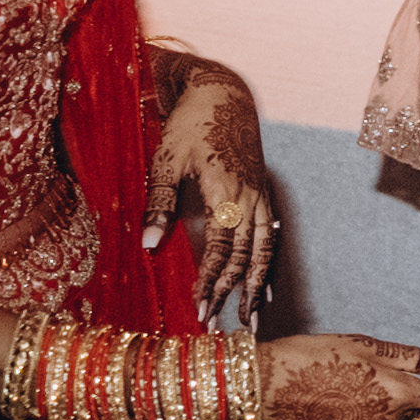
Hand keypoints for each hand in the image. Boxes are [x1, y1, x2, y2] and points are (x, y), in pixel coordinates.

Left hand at [144, 62, 283, 318]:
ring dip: (256, 287)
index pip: (222, 250)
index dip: (211, 282)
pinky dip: (267, 264)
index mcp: (227, 194)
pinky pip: (270, 237)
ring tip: (253, 319)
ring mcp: (261, 197)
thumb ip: (160, 203)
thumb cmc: (189, 124)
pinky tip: (263, 285)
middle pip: (245, 257)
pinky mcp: (263, 194)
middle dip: (231, 294)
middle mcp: (250, 199)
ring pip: (265, 251)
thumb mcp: (166, 161)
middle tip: (217, 325)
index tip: (199, 309)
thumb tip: (149, 245)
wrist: (223, 93)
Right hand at [264, 332, 419, 419]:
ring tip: (337, 394)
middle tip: (357, 377)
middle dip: (399, 396)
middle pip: (415, 411)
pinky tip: (337, 419)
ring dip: (377, 413)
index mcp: (399, 389)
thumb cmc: (308, 357)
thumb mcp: (362, 344)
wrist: (258, 390)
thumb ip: (410, 356)